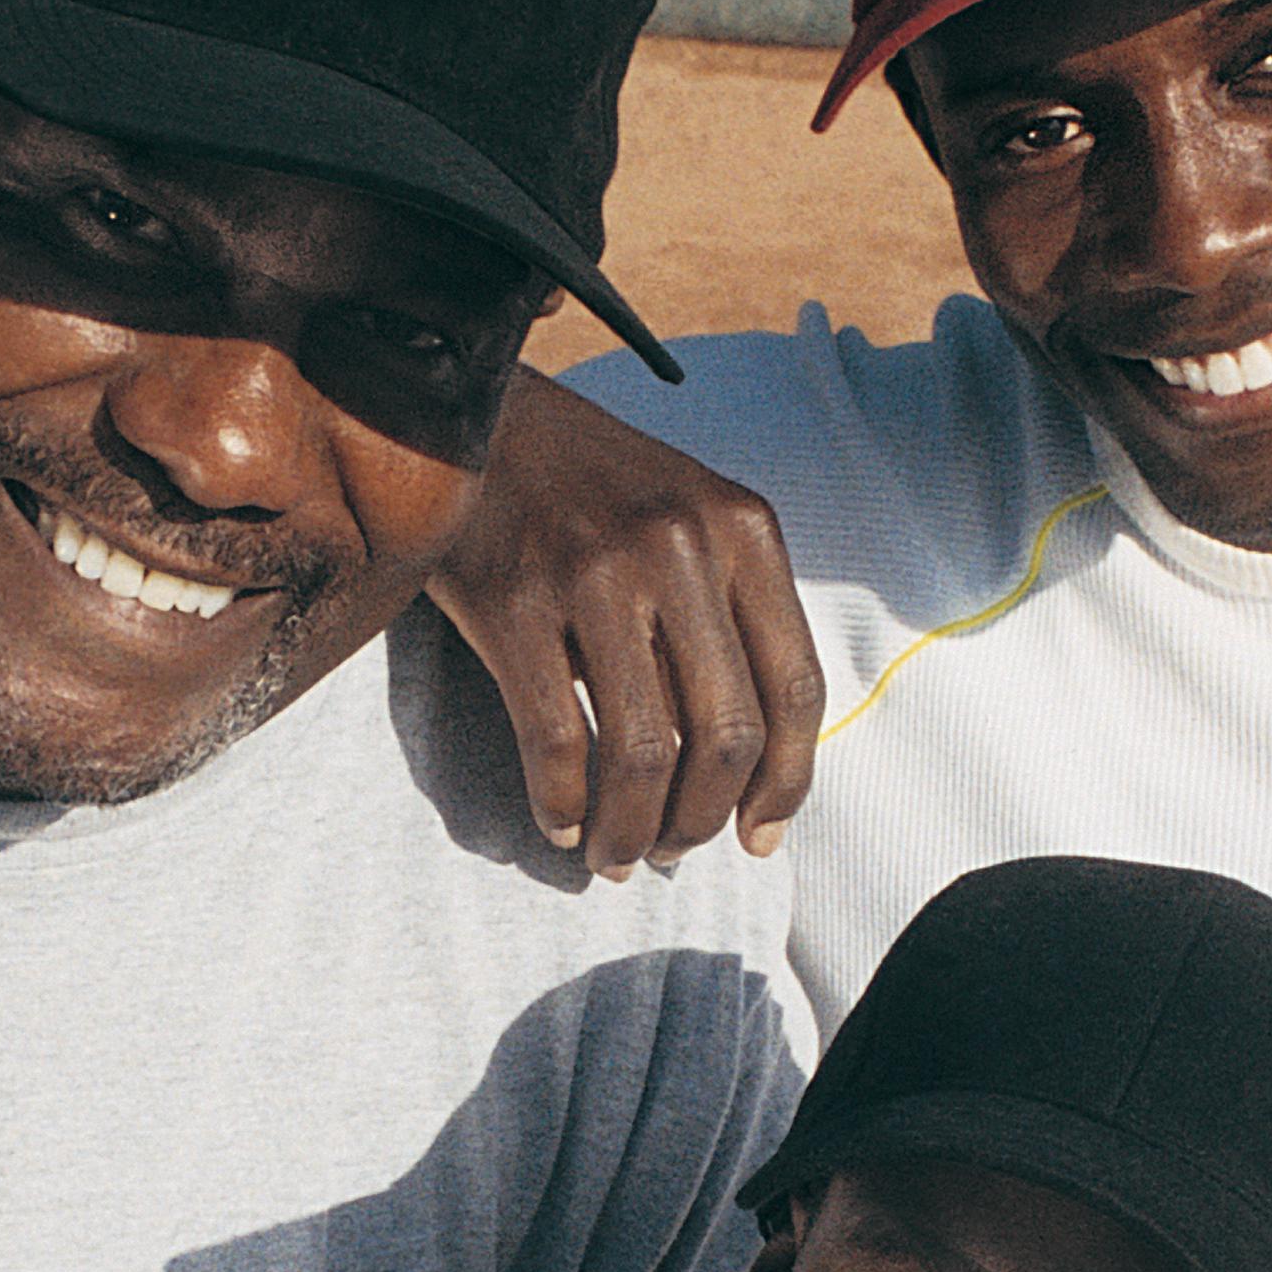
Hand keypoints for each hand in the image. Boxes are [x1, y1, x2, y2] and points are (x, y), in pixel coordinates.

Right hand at [432, 370, 824, 876]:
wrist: (474, 416)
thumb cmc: (590, 488)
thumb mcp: (690, 520)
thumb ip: (730, 616)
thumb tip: (749, 771)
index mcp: (743, 529)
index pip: (796, 686)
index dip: (787, 782)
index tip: (760, 836)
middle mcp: (682, 546)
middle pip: (726, 734)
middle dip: (703, 819)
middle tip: (674, 852)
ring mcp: (596, 572)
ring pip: (645, 751)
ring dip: (632, 829)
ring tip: (615, 855)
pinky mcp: (514, 600)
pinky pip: (554, 738)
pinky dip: (561, 802)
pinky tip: (560, 823)